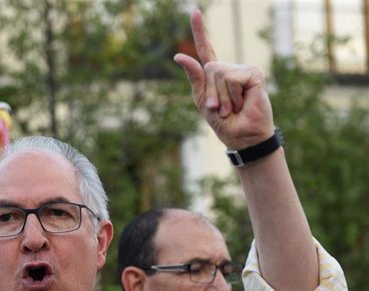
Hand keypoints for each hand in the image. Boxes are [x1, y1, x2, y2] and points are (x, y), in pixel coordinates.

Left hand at [174, 10, 273, 148]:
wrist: (241, 135)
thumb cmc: (223, 121)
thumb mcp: (202, 100)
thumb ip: (194, 77)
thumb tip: (178, 55)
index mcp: (215, 75)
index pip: (205, 49)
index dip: (199, 31)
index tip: (195, 12)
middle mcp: (229, 69)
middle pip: (208, 69)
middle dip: (210, 92)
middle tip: (220, 108)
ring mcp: (243, 69)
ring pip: (219, 73)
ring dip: (221, 97)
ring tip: (231, 108)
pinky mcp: (254, 73)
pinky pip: (231, 78)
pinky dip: (232, 94)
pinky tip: (242, 102)